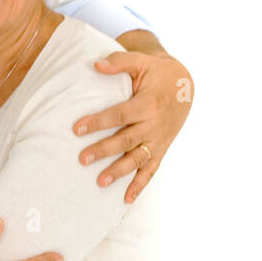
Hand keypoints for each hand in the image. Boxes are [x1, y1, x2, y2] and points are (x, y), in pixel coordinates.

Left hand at [72, 51, 193, 202]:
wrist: (184, 86)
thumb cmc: (157, 73)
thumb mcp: (141, 62)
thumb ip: (119, 62)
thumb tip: (96, 65)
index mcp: (148, 104)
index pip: (119, 115)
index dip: (98, 122)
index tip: (76, 128)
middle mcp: (154, 125)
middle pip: (126, 140)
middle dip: (104, 150)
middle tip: (82, 159)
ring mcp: (158, 140)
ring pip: (137, 159)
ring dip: (119, 172)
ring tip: (100, 182)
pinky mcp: (160, 149)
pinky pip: (151, 170)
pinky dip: (140, 185)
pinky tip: (127, 199)